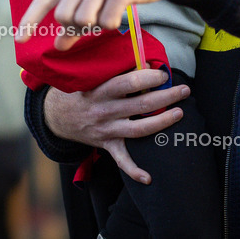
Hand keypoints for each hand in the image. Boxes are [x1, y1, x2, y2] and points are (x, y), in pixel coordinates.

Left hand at [18, 0, 190, 48]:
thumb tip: (58, 45)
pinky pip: (107, 22)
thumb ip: (75, 20)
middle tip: (93, 24)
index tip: (20, 39)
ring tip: (109, 15)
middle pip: (64, 17)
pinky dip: (113, 25)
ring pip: (84, 21)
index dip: (30, 19)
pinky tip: (121, 14)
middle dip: (75, 29)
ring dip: (96, 27)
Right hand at [44, 69, 188, 183]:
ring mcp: (106, 130)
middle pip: (140, 105)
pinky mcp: (106, 145)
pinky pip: (121, 160)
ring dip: (162, 122)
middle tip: (184, 90)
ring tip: (179, 113)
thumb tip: (144, 61)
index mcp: (100, 90)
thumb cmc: (79, 90)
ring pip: (138, 130)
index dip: (149, 78)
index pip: (129, 82)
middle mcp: (104, 111)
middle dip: (166, 97)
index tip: (163, 74)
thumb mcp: (89, 75)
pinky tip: (148, 178)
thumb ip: (113, 69)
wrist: (55, 116)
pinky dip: (134, 171)